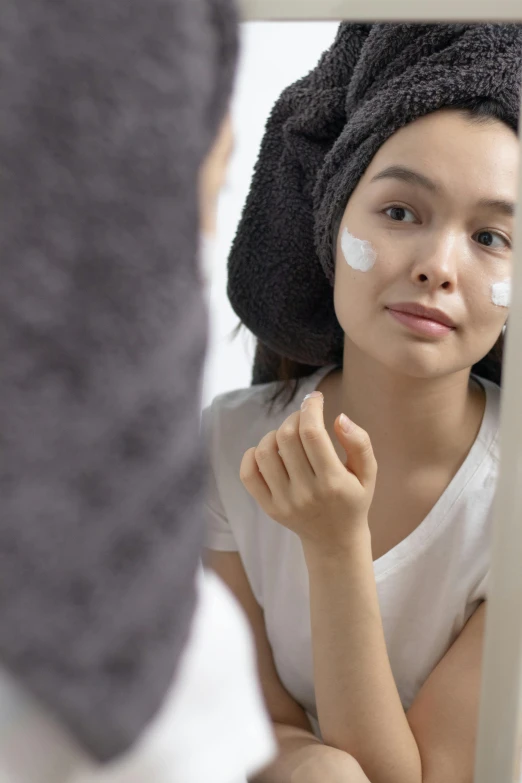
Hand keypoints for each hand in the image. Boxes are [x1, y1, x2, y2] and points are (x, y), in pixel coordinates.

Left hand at [240, 390, 376, 553]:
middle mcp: (306, 493)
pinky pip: (249, 474)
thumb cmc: (353, 499)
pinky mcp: (269, 507)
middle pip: (287, 438)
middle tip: (305, 418)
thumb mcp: (368, 473)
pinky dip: (253, 454)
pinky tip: (270, 450)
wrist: (335, 541)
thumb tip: (339, 417)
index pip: (312, 434)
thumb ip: (360, 442)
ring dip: (275, 433)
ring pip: (265, 452)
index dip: (311, 408)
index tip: (315, 398)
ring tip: (289, 436)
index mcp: (333, 482)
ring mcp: (284, 502)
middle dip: (295, 417)